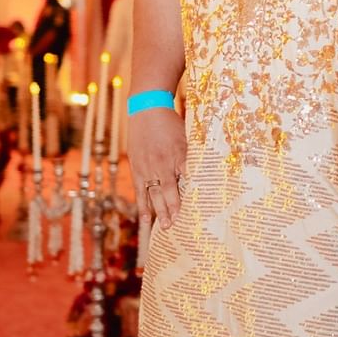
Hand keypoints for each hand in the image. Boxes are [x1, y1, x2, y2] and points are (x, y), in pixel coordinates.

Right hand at [127, 108, 185, 229]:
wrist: (147, 109)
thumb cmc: (171, 124)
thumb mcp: (186, 139)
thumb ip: (191, 160)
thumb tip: (201, 178)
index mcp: (174, 158)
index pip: (180, 185)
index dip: (183, 201)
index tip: (188, 216)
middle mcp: (159, 165)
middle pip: (165, 193)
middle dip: (171, 211)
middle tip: (174, 228)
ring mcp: (146, 168)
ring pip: (152, 194)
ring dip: (158, 211)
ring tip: (163, 227)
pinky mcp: (136, 168)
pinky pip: (139, 190)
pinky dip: (142, 205)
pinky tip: (144, 218)